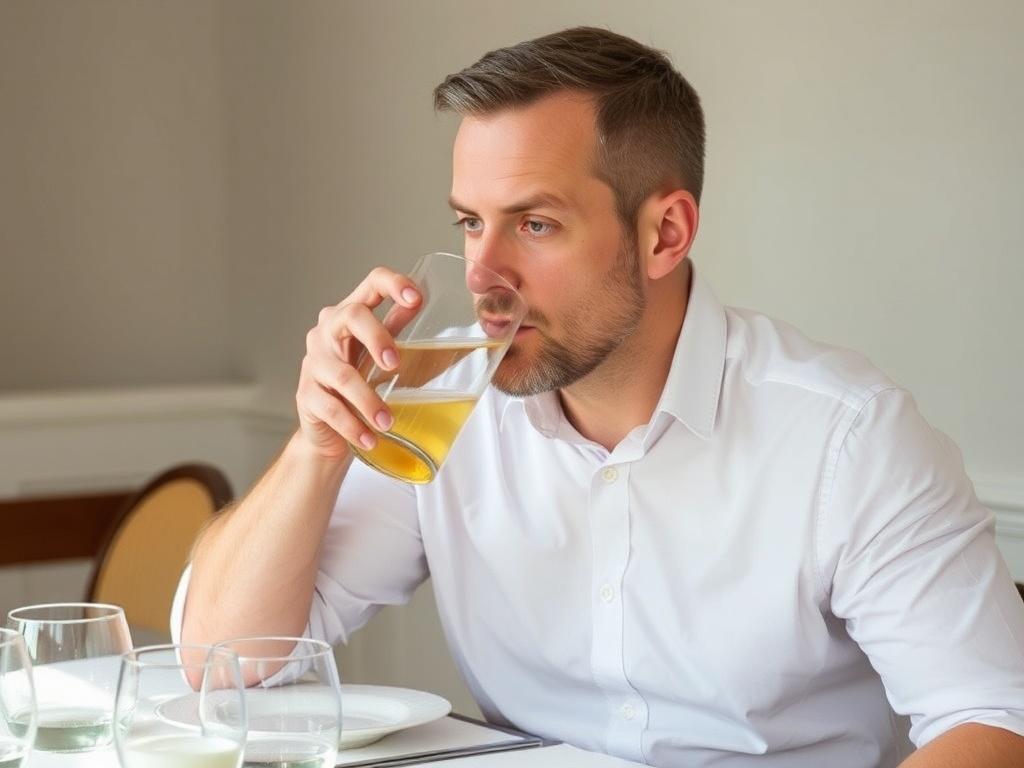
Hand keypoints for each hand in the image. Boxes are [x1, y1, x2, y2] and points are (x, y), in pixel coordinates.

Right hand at [296, 267, 420, 458]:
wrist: (330, 431)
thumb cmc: (360, 384)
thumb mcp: (383, 355)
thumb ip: (400, 332)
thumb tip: (434, 314)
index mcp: (351, 315)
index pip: (371, 283)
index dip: (393, 284)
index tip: (417, 299)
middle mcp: (327, 331)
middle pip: (351, 315)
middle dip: (377, 337)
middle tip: (395, 364)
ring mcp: (313, 362)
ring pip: (342, 374)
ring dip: (368, 400)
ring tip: (388, 422)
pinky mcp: (305, 394)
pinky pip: (330, 408)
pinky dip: (353, 426)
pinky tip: (369, 439)